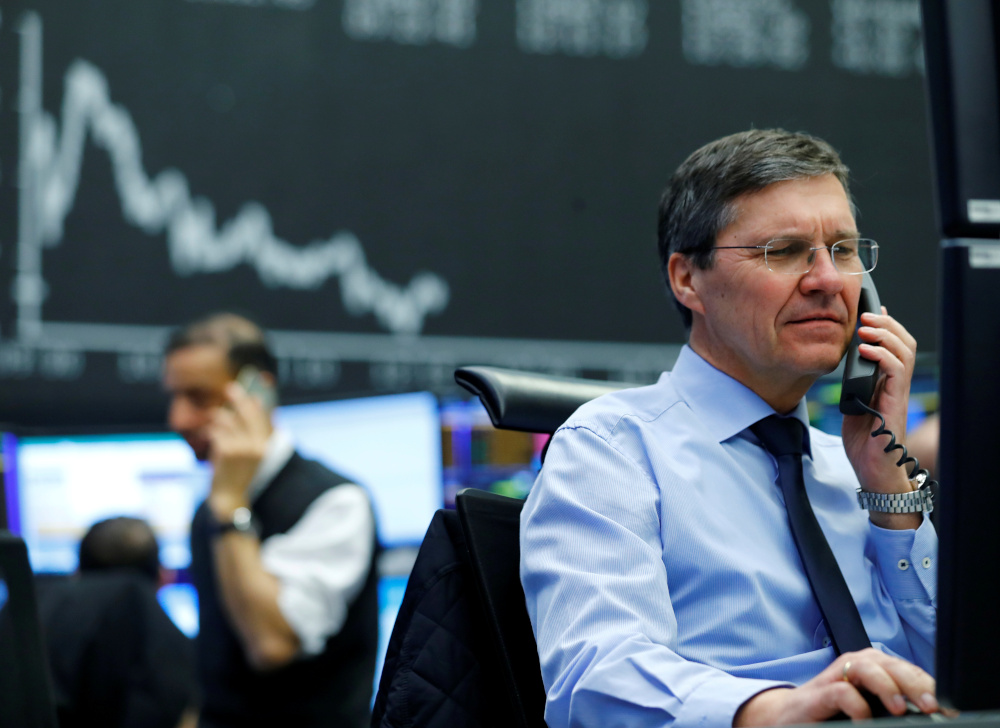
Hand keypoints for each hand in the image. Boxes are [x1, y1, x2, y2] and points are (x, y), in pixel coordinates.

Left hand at [207, 382, 271, 519]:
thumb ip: (252, 429)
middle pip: (248, 414)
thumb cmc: (237, 472)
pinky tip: (209, 437)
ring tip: (213, 419)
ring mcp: (242, 447)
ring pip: (228, 421)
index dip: (256, 404)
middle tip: (230, 388)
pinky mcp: (226, 449)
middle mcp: (257, 445)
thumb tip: (256, 401)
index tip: (252, 392)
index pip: (263, 418)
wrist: (229, 496)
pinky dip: (210, 432)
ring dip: (218, 418)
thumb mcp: (250, 452)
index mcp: (266, 446)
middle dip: (239, 399)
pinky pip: (216, 431)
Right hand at [734, 649, 938, 725]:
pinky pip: (841, 692)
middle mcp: (858, 666)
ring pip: (868, 668)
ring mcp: (837, 677)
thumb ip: (894, 708)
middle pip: (892, 664)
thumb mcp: (870, 710)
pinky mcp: (819, 694)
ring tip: (901, 709)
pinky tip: (864, 721)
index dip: (931, 688)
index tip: (950, 710)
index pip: (910, 671)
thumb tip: (932, 715)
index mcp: (876, 669)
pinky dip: (857, 706)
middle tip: (931, 707)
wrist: (787, 719)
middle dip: (915, 684)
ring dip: (887, 687)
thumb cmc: (834, 715)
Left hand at [840, 308, 918, 524]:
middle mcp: (896, 385)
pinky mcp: (895, 404)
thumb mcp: (852, 402)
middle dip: (886, 324)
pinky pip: (897, 372)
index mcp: (886, 382)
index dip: (885, 326)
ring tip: (866, 328)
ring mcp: (898, 394)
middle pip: (903, 343)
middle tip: (866, 315)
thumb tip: (846, 360)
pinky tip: (865, 351)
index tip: (869, 311)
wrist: (872, 469)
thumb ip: (853, 382)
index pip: (894, 346)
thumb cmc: (863, 440)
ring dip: (885, 335)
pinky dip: (882, 357)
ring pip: (904, 352)